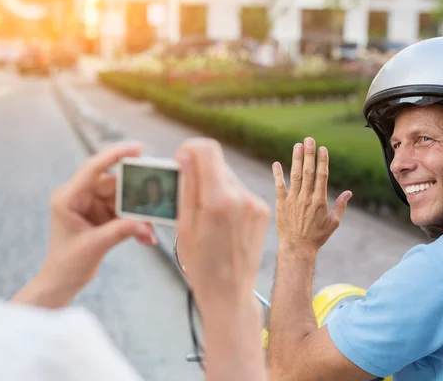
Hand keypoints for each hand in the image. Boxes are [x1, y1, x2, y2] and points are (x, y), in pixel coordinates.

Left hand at [12, 143, 156, 307]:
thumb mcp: (94, 246)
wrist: (63, 281)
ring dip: (138, 214)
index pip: (93, 168)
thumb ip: (119, 231)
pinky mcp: (102, 215)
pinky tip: (145, 237)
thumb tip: (144, 224)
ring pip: (122, 199)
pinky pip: (124, 213)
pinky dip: (135, 224)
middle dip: (136, 194)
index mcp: (68, 197)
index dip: (115, 155)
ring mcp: (92, 205)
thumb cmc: (67, 263)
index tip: (137, 148)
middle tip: (156, 197)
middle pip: (114, 184)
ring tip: (150, 228)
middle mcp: (80, 196)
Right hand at [174, 138, 269, 307]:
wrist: (231, 293)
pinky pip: (240, 192)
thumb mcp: (184, 226)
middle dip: (198, 170)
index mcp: (219, 200)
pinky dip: (226, 197)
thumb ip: (186, 187)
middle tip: (185, 191)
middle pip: (216, 163)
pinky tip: (219, 220)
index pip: (207, 149)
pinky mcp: (262, 211)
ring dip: (212, 185)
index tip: (179, 162)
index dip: (189, 149)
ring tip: (203, 212)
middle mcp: (242, 196)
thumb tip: (185, 156)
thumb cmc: (201, 265)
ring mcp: (256, 203)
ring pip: (228, 177)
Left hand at [272, 137, 351, 256]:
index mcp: (320, 201)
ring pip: (295, 176)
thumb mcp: (333, 223)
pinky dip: (278, 175)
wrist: (297, 248)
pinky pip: (279, 186)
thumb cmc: (317, 237)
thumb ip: (341, 206)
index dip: (322, 161)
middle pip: (308, 172)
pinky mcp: (281, 204)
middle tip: (309, 139)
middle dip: (309, 154)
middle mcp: (306, 198)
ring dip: (296, 159)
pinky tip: (277, 164)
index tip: (322, 148)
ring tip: (297, 145)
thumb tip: (349, 193)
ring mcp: (293, 200)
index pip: (322, 176)